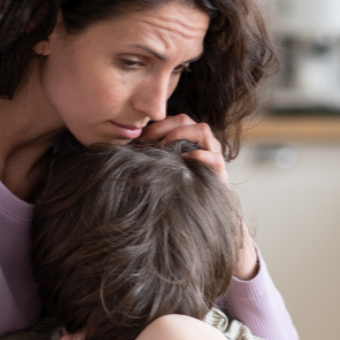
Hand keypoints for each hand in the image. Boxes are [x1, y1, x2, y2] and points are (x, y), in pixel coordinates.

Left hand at [139, 114, 258, 278]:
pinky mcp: (220, 174)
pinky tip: (185, 160)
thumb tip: (119, 159)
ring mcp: (212, 156)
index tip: (139, 138)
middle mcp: (200, 145)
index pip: (173, 120)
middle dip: (166, 126)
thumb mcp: (162, 176)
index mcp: (186, 142)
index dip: (156, 125)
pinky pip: (215, 157)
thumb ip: (150, 163)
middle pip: (186, 119)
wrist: (205, 220)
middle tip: (149, 141)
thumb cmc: (177, 196)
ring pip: (203, 129)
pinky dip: (201, 156)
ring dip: (182, 134)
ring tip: (166, 148)